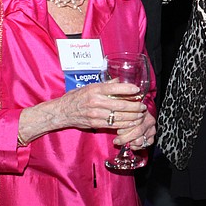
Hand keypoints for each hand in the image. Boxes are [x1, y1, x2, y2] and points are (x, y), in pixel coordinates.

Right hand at [23, 81, 146, 137]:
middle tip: (143, 105)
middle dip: (135, 106)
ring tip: (141, 114)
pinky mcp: (95, 124)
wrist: (62, 112)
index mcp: (95, 90)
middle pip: (120, 105)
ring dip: (133, 116)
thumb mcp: (90, 86)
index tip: (137, 90)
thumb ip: (106, 84)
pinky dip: (124, 124)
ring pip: (119, 116)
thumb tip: (120, 80)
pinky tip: (131, 122)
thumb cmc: (76, 97)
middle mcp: (96, 102)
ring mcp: (95, 114)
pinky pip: (113, 125)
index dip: (128, 89)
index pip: (114, 88)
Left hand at [114, 111, 155, 147]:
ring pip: (141, 140)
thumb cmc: (130, 114)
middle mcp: (149, 120)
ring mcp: (152, 129)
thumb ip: (122, 119)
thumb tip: (114, 125)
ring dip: (130, 143)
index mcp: (142, 112)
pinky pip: (145, 144)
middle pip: (138, 132)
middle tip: (117, 141)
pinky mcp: (152, 136)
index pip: (134, 122)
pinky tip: (131, 145)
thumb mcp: (126, 113)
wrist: (140, 115)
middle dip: (125, 138)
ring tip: (124, 142)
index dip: (124, 128)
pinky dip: (137, 147)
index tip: (117, 132)